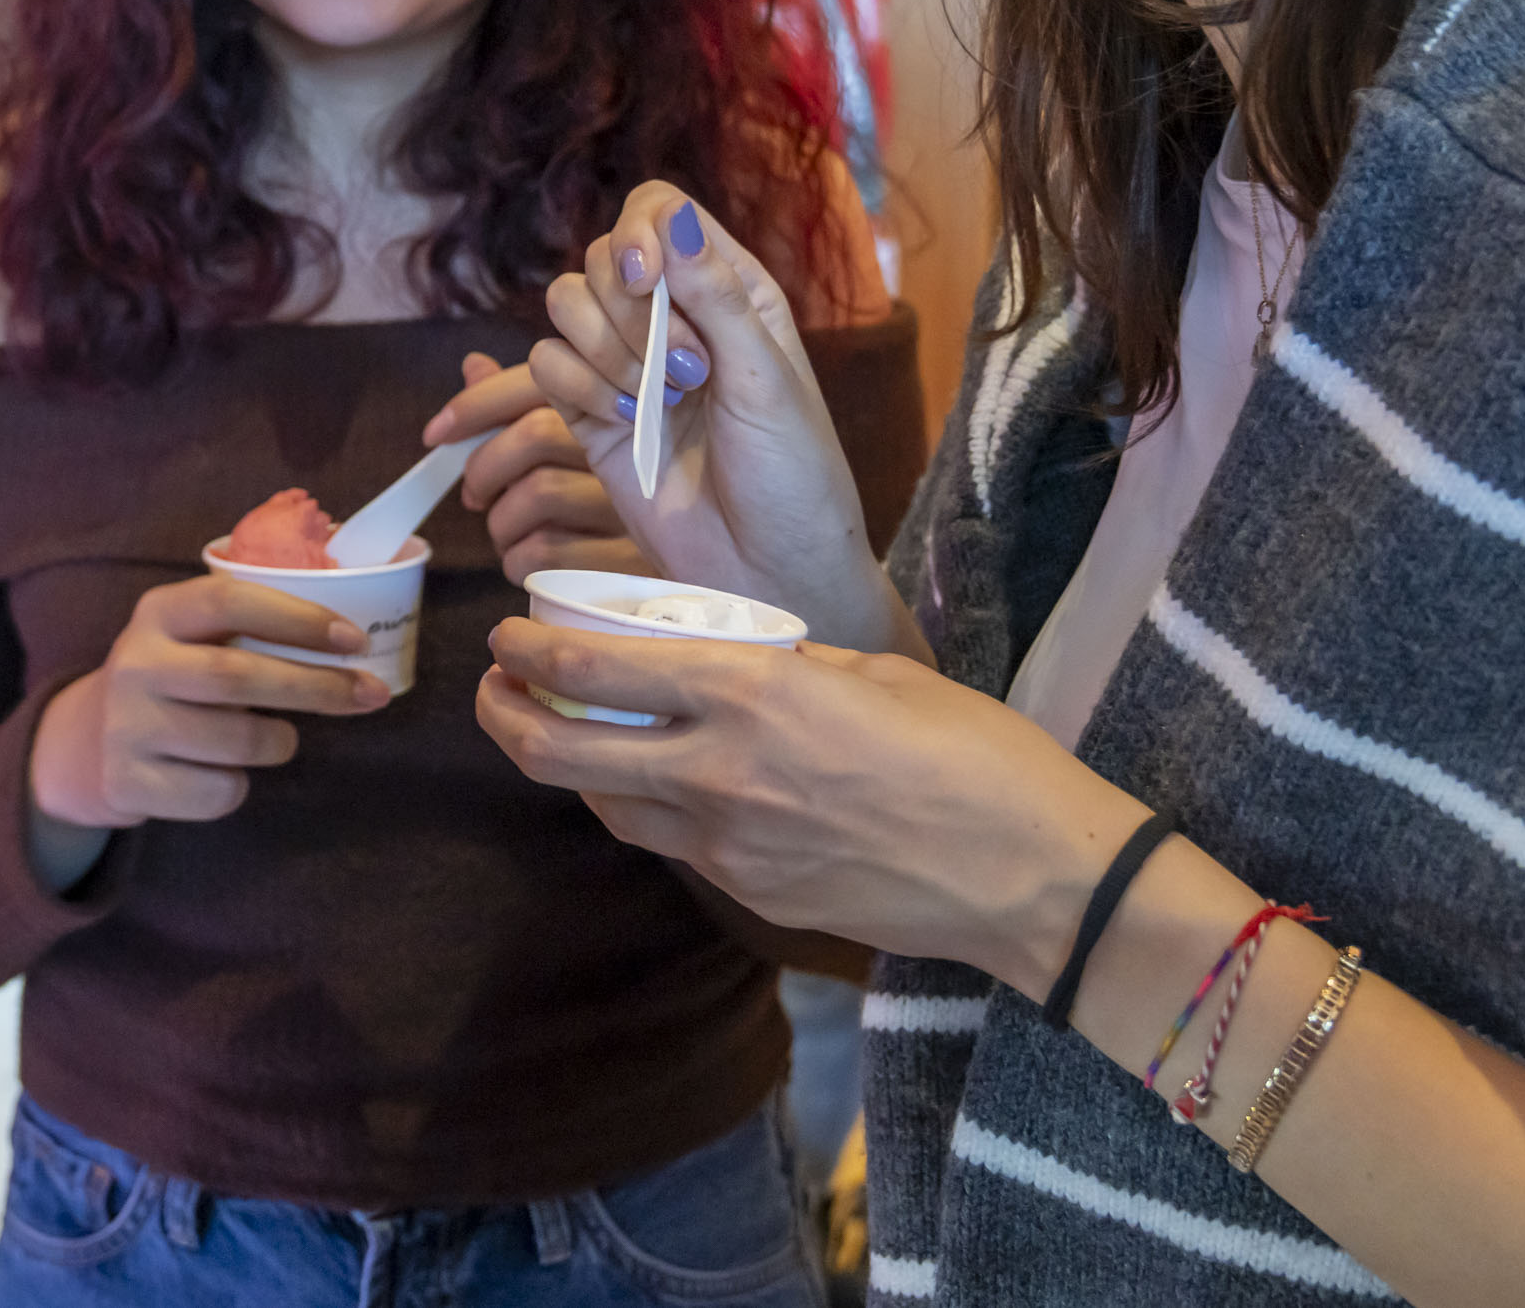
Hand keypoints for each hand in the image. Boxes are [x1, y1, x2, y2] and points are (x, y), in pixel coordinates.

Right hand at [31, 575, 385, 827]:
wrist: (87, 743)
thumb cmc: (174, 680)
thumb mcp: (192, 636)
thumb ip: (251, 628)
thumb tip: (351, 644)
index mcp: (158, 613)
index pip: (229, 601)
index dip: (297, 618)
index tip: (353, 639)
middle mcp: (135, 664)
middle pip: (238, 675)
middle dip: (316, 686)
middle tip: (368, 694)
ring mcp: (127, 726)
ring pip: (237, 741)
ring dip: (279, 741)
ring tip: (279, 737)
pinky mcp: (128, 782)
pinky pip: (217, 792)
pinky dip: (240, 785)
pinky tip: (224, 771)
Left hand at [430, 353, 651, 584]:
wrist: (696, 566)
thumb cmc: (624, 501)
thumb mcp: (578, 443)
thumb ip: (525, 404)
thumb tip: (474, 365)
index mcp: (614, 406)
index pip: (536, 383)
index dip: (475, 404)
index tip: (435, 433)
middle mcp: (636, 445)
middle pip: (535, 436)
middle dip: (485, 470)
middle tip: (476, 496)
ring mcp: (641, 500)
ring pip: (538, 495)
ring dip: (501, 524)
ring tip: (510, 534)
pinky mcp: (634, 557)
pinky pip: (546, 553)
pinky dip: (516, 562)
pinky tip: (527, 563)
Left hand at [475, 621, 1143, 989]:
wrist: (1032, 875)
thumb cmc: (972, 753)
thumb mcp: (869, 670)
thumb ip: (783, 664)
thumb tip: (731, 659)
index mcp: (745, 696)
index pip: (589, 670)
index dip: (526, 648)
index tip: (506, 629)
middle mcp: (716, 774)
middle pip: (557, 754)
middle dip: (503, 714)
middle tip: (493, 686)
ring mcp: (729, 846)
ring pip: (603, 808)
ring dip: (562, 767)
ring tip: (555, 731)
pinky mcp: (753, 895)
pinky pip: (668, 844)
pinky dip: (638, 807)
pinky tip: (651, 781)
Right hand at [534, 181, 907, 650]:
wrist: (767, 570)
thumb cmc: (794, 476)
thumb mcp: (768, 379)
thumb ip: (716, 295)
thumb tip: (670, 219)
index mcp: (730, 289)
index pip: (657, 210)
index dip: (636, 232)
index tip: (643, 279)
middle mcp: (674, 316)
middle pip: (601, 257)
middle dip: (630, 311)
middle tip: (686, 372)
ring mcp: (626, 364)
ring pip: (565, 307)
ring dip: (604, 351)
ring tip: (657, 402)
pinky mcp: (589, 412)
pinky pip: (548, 366)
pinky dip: (579, 389)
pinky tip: (628, 425)